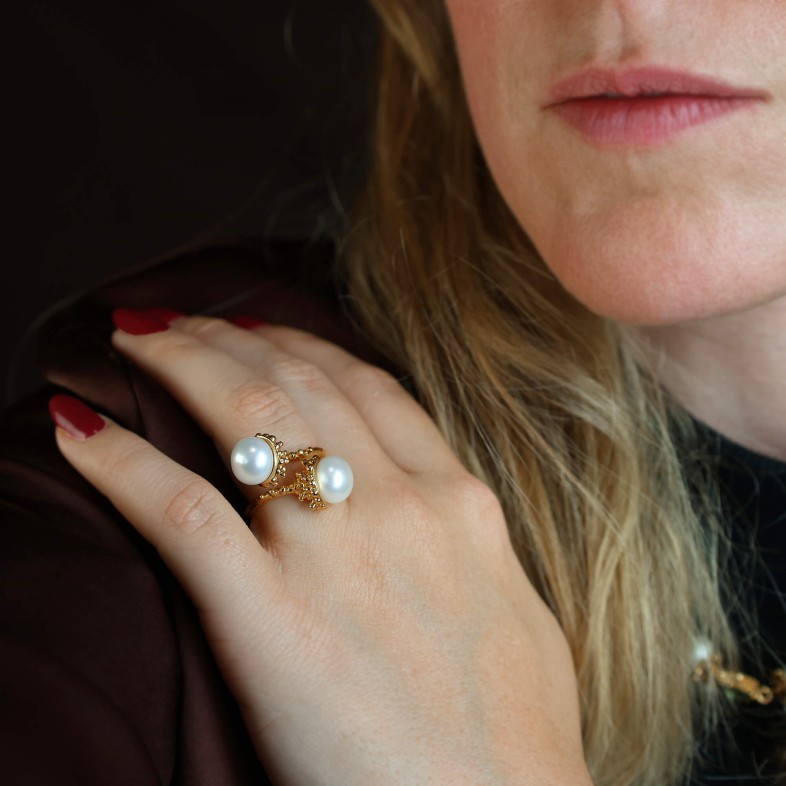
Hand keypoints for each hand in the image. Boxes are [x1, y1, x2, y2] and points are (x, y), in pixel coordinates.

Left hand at [51, 313, 590, 784]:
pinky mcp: (271, 622)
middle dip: (229, 336)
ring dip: (179, 363)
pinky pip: (182, 515)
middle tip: (180, 320)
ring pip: (247, 416)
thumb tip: (457, 521)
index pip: (369, 387)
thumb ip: (479, 549)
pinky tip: (78, 433)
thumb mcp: (519, 610)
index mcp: (458, 502)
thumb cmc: (519, 733)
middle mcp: (398, 506)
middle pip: (300, 383)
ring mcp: (334, 557)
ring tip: (133, 338)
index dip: (306, 346)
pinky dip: (121, 464)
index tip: (261, 332)